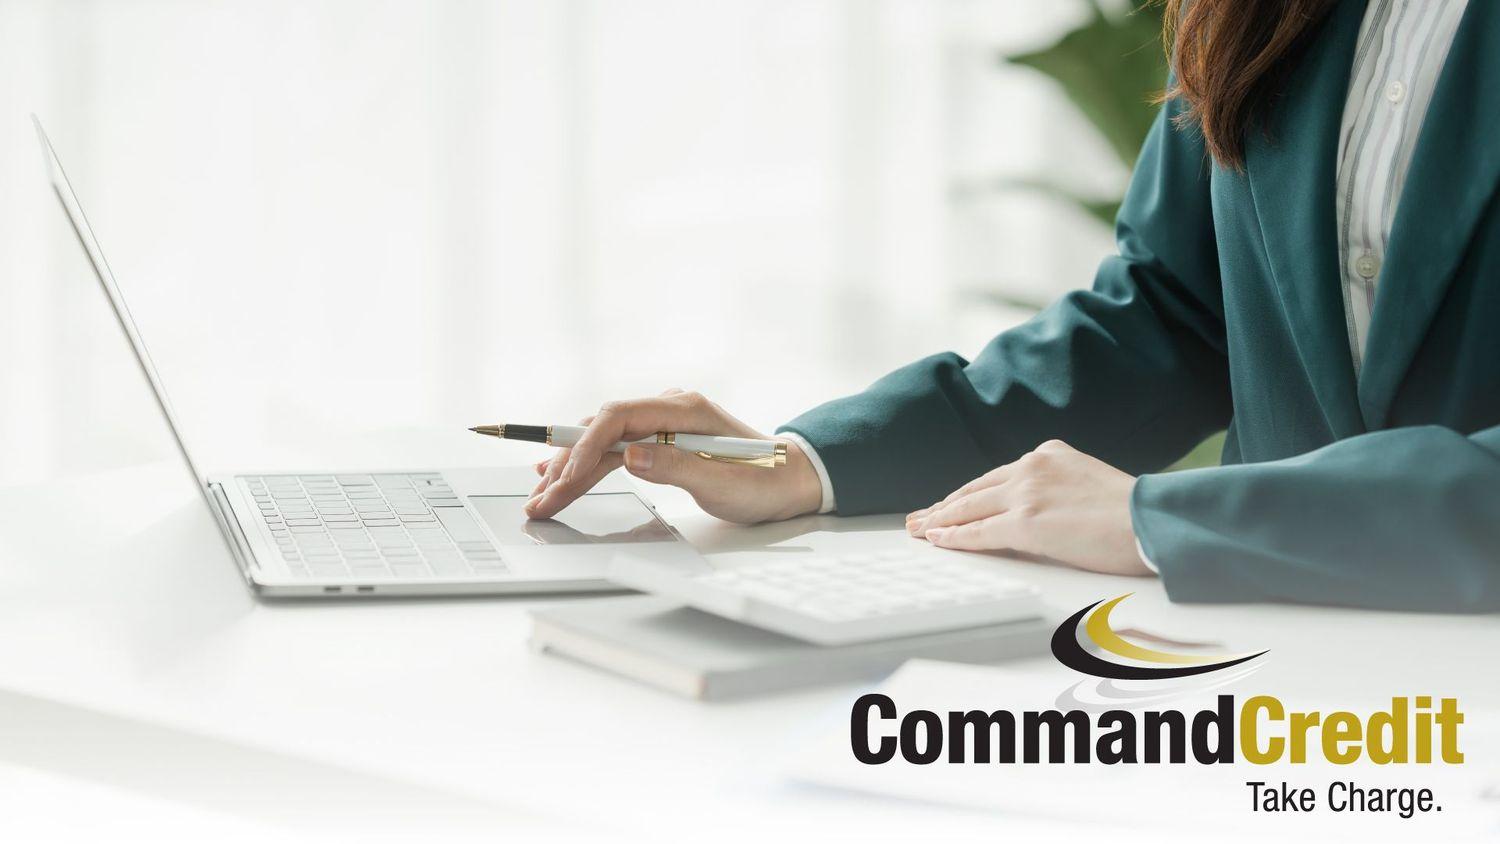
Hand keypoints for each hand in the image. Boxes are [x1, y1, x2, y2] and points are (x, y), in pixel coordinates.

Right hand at [524, 389, 823, 524]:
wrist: (788, 480)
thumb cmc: (763, 481)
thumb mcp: (722, 482)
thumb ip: (675, 466)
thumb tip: (629, 456)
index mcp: (684, 409)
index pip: (618, 416)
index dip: (586, 446)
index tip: (567, 478)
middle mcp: (669, 408)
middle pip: (602, 430)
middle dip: (567, 465)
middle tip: (540, 499)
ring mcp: (662, 421)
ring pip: (603, 441)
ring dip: (570, 468)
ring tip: (540, 496)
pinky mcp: (660, 438)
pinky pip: (613, 447)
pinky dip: (586, 465)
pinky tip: (558, 474)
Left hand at [905, 439, 1150, 575]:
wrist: (1152, 521)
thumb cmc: (1133, 514)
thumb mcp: (1089, 484)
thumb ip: (1057, 489)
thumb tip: (1037, 515)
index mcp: (1049, 454)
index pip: (996, 476)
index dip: (967, 493)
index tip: (948, 503)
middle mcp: (1032, 466)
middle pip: (975, 490)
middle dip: (944, 506)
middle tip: (919, 516)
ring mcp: (1026, 492)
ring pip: (969, 508)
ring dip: (939, 520)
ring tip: (918, 529)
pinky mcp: (1025, 521)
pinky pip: (978, 532)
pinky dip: (953, 537)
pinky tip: (937, 540)